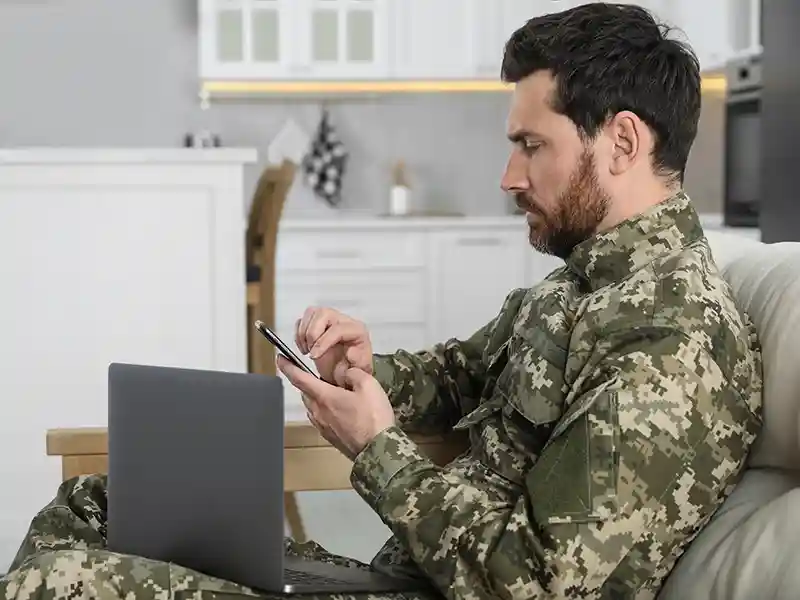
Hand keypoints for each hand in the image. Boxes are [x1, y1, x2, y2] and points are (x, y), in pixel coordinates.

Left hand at [277, 355, 393, 459]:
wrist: (377, 450)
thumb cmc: (372, 417)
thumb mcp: (369, 385)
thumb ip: (354, 373)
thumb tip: (347, 373)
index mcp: (324, 396)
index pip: (299, 378)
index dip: (287, 367)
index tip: (280, 358)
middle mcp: (318, 411)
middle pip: (305, 392)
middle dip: (309, 382)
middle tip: (321, 376)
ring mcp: (322, 426)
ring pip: (312, 406)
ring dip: (317, 397)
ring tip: (333, 392)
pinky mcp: (329, 437)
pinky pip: (320, 418)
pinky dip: (324, 410)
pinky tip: (340, 410)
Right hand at [295, 307, 372, 386]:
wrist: (344, 372)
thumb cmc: (351, 371)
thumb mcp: (357, 372)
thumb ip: (356, 363)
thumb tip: (350, 352)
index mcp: (357, 330)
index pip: (338, 329)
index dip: (323, 342)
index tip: (313, 357)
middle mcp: (344, 320)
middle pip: (324, 314)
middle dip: (312, 333)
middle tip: (310, 352)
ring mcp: (329, 319)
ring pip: (312, 313)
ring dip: (303, 332)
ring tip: (306, 350)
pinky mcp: (317, 322)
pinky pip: (303, 319)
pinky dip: (298, 334)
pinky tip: (304, 348)